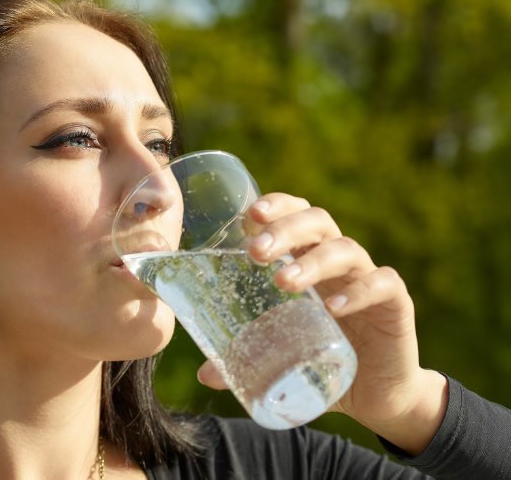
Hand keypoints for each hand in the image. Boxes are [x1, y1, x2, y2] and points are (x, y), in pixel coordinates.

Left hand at [197, 192, 447, 453]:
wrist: (376, 395)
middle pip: (316, 222)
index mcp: (307, 260)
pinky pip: (383, 284)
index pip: (294, 214)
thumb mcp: (280, 356)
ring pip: (345, 250)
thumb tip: (206, 374)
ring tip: (283, 281)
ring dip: (312, 261)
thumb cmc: (321, 361)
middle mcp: (337, 262)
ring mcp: (367, 279)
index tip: (248, 216)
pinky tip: (333, 307)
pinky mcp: (395, 304)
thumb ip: (245, 358)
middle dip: (284, 229)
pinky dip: (359, 291)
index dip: (275, 206)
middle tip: (256, 252)